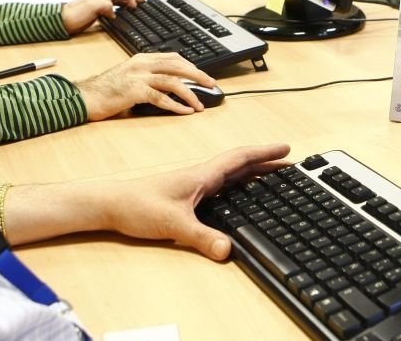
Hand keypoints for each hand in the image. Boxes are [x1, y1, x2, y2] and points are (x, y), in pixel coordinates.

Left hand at [61, 0, 143, 33]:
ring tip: (134, 7)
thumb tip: (114, 12)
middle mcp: (101, 0)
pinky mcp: (95, 15)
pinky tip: (119, 16)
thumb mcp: (91, 8)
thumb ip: (105, 6)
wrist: (60, 22)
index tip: (134, 6)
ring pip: (116, 1)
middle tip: (143, 1)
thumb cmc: (73, 15)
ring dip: (126, 3)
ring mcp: (98, 7)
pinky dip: (119, 10)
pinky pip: (111, 10)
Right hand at [76, 52, 215, 119]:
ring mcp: (137, 76)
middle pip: (177, 66)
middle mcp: (141, 64)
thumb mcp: (130, 77)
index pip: (173, 57)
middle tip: (212, 85)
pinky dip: (175, 105)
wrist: (84, 96)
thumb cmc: (106, 90)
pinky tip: (185, 111)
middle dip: (198, 75)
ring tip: (200, 104)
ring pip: (172, 81)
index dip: (191, 66)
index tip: (203, 75)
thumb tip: (174, 87)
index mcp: (142, 58)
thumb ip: (149, 77)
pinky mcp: (133, 91)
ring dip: (190, 93)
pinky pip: (160, 98)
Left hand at [105, 144, 291, 259]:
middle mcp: (201, 177)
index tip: (286, 149)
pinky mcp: (187, 196)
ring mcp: (194, 186)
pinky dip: (238, 186)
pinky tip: (239, 197)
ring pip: (231, 175)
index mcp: (202, 175)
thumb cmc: (137, 206)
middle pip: (241, 165)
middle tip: (290, 165)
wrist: (110, 205)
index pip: (240, 158)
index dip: (264, 153)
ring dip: (253, 173)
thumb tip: (227, 250)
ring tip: (273, 178)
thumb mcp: (173, 224)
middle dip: (266, 163)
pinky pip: (221, 187)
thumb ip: (201, 237)